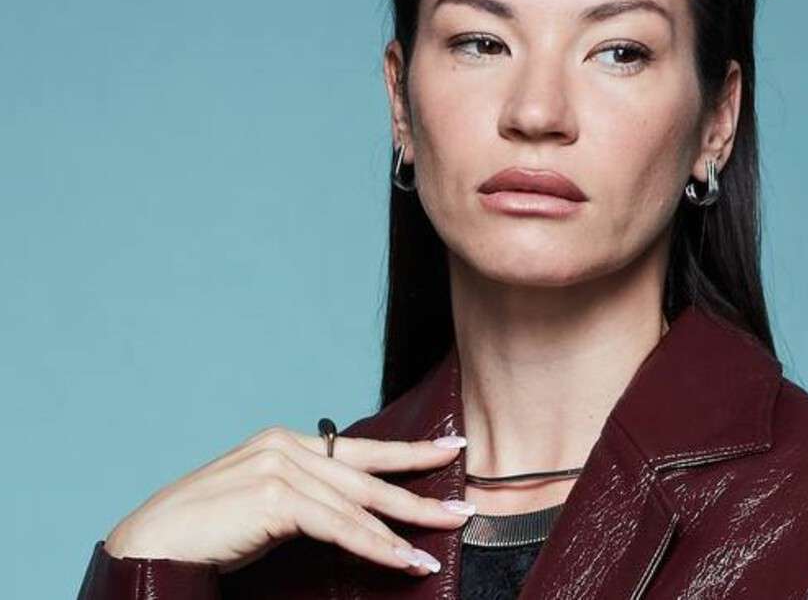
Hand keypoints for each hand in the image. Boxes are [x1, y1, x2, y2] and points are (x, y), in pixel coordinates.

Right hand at [102, 425, 472, 575]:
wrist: (152, 543)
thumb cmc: (209, 532)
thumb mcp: (268, 506)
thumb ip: (308, 499)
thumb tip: (356, 512)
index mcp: (285, 441)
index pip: (359, 448)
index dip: (408, 451)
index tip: (450, 450)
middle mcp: (285, 445)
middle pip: (368, 473)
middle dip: (420, 491)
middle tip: (464, 504)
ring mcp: (279, 466)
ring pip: (358, 503)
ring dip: (403, 530)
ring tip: (438, 547)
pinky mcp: (274, 495)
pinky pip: (338, 525)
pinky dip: (374, 544)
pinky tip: (402, 558)